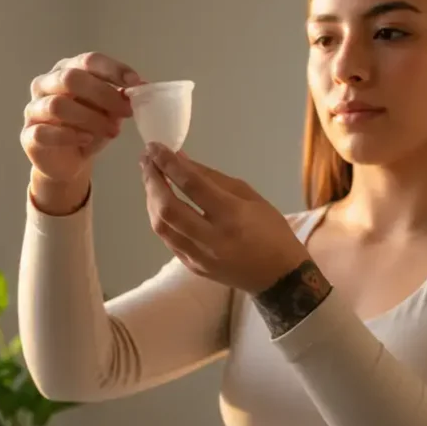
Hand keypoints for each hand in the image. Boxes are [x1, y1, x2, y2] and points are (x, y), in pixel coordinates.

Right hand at [22, 53, 142, 210]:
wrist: (67, 163)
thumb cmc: (87, 130)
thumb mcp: (108, 113)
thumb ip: (118, 100)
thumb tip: (139, 88)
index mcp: (67, 70)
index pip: (88, 61)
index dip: (112, 69)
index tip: (135, 81)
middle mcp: (46, 84)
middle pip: (71, 79)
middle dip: (103, 94)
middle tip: (126, 111)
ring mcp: (34, 109)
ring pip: (58, 105)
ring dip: (91, 118)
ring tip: (113, 131)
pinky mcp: (29, 134)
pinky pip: (45, 131)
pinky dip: (69, 135)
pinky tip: (87, 140)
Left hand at [139, 142, 311, 293]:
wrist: (280, 278)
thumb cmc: (271, 231)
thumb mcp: (250, 196)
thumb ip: (213, 178)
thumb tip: (181, 159)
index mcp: (232, 215)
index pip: (192, 185)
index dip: (168, 163)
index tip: (154, 147)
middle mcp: (212, 238)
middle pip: (168, 208)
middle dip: (152, 181)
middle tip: (146, 161)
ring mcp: (200, 256)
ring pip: (162, 227)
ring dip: (151, 200)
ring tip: (151, 180)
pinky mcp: (193, 267)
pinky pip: (168, 240)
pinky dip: (161, 218)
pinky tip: (161, 204)